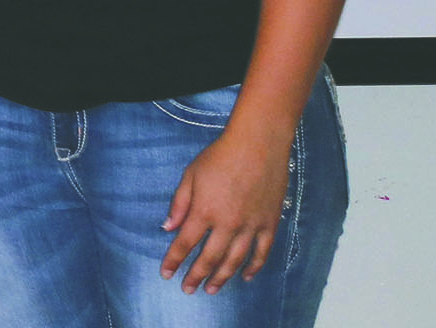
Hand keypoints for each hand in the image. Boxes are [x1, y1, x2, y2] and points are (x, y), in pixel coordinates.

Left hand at [162, 122, 291, 294]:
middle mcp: (227, 224)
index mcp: (204, 211)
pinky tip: (245, 277)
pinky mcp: (269, 224)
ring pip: (234, 260)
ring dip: (222, 277)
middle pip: (209, 258)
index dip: (174, 260)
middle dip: (196, 276)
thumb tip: (168, 228)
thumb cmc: (219, 157)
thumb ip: (179, 204)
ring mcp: (251, 226)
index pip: (184, 243)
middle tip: (188, 289)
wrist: (257, 145)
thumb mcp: (190, 175)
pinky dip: (253, 267)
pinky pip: (262, 252)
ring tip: (212, 289)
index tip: (166, 274)